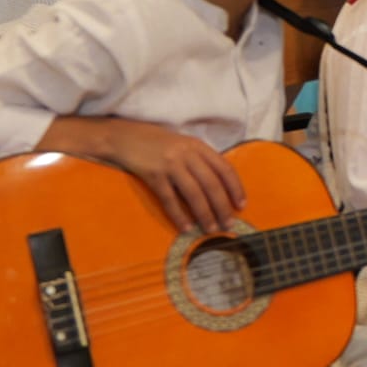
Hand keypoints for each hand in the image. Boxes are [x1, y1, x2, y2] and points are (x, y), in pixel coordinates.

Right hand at [102, 120, 245, 234]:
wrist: (125, 136)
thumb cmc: (157, 143)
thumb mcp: (183, 145)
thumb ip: (200, 161)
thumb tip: (219, 188)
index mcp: (198, 146)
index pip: (224, 168)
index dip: (235, 187)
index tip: (242, 205)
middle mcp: (187, 154)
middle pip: (212, 184)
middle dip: (222, 206)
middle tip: (229, 224)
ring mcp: (170, 164)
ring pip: (194, 193)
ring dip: (205, 214)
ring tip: (211, 229)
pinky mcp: (153, 175)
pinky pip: (170, 199)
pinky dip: (179, 215)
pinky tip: (186, 227)